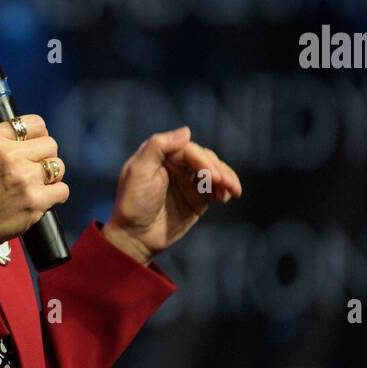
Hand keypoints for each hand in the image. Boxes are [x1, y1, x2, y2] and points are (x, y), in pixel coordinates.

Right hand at [0, 114, 69, 266]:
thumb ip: (4, 142)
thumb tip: (36, 137)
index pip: (35, 123)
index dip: (38, 136)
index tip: (33, 147)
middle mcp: (9, 154)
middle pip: (51, 144)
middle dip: (45, 157)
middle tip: (32, 171)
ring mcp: (24, 178)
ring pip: (58, 166)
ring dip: (51, 177)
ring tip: (35, 186)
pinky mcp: (35, 200)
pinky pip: (62, 190)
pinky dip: (55, 196)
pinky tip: (41, 199)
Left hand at [103, 126, 242, 263]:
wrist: (135, 236)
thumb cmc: (133, 203)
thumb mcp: (138, 171)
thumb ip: (158, 147)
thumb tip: (187, 131)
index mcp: (162, 155)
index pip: (189, 149)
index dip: (202, 159)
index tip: (211, 175)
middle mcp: (177, 166)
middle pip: (205, 159)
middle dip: (218, 169)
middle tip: (224, 183)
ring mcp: (188, 183)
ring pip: (215, 172)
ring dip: (226, 178)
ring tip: (233, 191)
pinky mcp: (197, 199)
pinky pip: (216, 190)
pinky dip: (224, 191)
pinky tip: (225, 197)